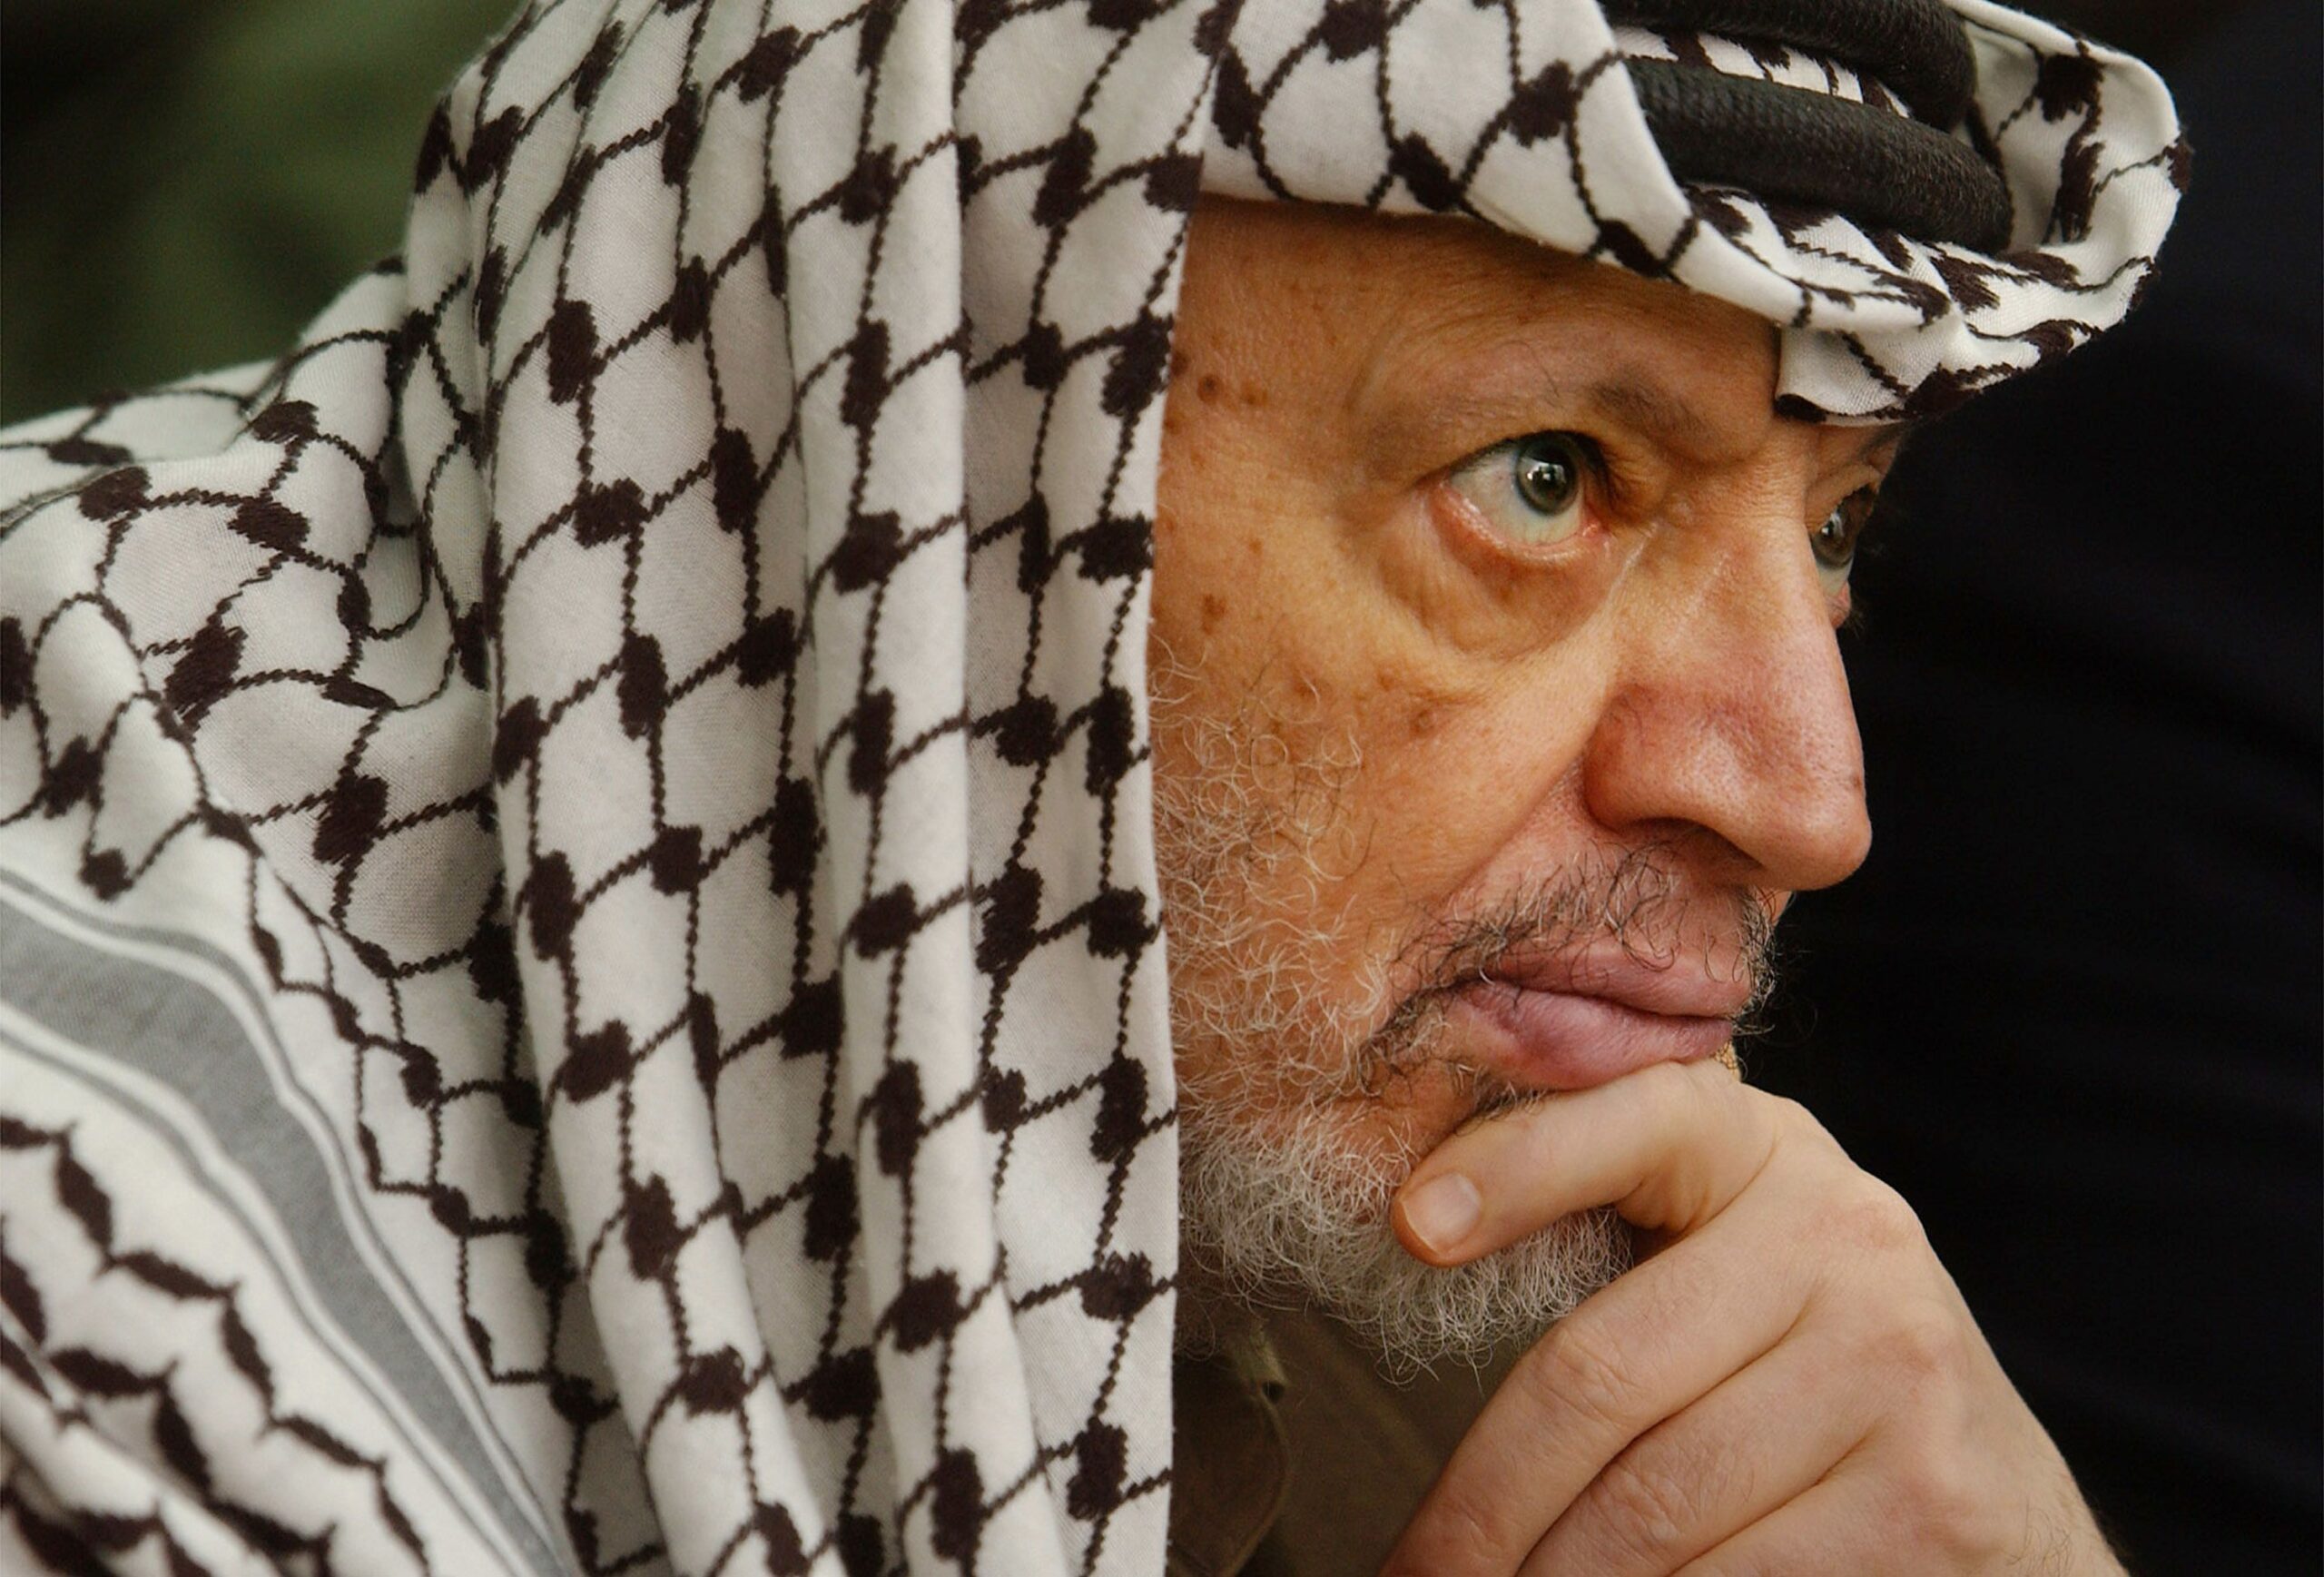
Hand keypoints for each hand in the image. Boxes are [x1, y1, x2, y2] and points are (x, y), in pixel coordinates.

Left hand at [1379, 1058, 2120, 1575]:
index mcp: (1762, 1152)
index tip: (1412, 1226)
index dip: (1517, 1166)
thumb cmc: (1801, 1380)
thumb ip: (1602, 1245)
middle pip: (1601, 1373)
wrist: (2002, 1505)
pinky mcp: (1929, 1497)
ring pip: (1653, 1505)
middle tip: (1412, 1570)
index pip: (1634, 1121)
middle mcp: (1843, 1234)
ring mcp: (1897, 1363)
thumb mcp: (1720, 1270)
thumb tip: (1413, 1267)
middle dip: (1482, 1501)